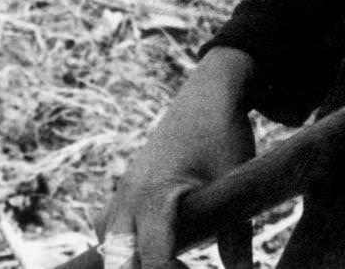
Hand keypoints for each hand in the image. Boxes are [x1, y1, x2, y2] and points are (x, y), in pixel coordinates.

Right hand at [99, 48, 257, 268]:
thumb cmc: (223, 135)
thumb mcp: (235, 183)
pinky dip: (125, 243)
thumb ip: (236, 237)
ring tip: (169, 261)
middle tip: (181, 266)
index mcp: (155, 196)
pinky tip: (155, 247)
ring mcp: (124, 190)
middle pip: (117, 258)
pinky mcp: (128, 186)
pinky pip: (111, 223)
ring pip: (107, 243)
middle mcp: (131, 196)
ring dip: (128, 260)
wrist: (209, 93)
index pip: (152, 259)